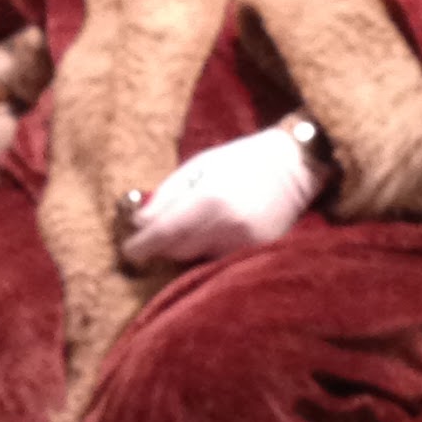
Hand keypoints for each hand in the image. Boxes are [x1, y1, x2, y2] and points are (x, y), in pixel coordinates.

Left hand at [121, 128, 326, 267]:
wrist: (293, 166)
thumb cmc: (240, 160)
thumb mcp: (198, 167)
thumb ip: (167, 195)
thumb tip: (139, 222)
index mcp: (207, 201)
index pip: (162, 235)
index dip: (140, 246)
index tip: (128, 250)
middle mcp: (225, 228)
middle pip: (176, 252)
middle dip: (162, 246)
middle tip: (155, 236)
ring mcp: (244, 244)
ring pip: (198, 260)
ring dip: (187, 250)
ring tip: (192, 229)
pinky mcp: (258, 253)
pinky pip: (220, 261)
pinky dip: (210, 252)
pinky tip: (215, 234)